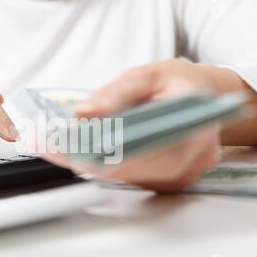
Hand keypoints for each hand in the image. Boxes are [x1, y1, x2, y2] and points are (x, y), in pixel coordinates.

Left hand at [46, 60, 227, 192]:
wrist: (207, 98)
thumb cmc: (181, 84)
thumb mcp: (149, 75)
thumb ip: (116, 93)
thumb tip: (83, 114)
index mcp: (192, 128)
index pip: (139, 150)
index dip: (99, 152)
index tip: (63, 147)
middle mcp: (192, 160)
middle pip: (130, 170)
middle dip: (85, 160)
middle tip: (50, 147)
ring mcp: (182, 175)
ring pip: (127, 178)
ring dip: (92, 163)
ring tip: (61, 147)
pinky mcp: (169, 181)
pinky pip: (132, 177)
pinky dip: (107, 165)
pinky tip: (86, 151)